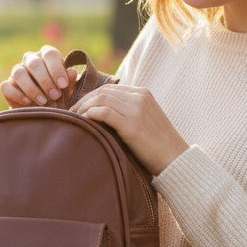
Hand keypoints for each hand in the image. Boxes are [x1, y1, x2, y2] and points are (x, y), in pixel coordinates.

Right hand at [1, 46, 77, 107]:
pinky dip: (17, 95)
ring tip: (43, 101)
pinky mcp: (7, 85)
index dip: (56, 69)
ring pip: (19, 73)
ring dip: (32, 89)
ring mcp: (17, 71)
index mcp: (46, 56)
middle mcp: (30, 60)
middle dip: (45, 81)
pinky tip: (28, 103)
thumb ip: (70, 81)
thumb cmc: (59, 96)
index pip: (50, 53)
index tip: (63, 85)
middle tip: (55, 96)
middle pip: (34, 63)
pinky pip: (6, 86)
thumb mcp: (67, 90)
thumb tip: (71, 71)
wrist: (45, 111)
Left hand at [71, 84, 188, 175]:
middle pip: (102, 92)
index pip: (110, 88)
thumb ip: (130, 110)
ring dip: (83, 108)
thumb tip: (103, 112)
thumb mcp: (146, 119)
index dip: (91, 96)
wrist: (175, 159)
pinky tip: (83, 123)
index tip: (79, 107)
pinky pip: (104, 113)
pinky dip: (89, 115)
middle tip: (71, 113)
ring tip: (74, 119)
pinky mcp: (132, 125)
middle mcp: (139, 97)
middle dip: (83, 101)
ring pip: (101, 99)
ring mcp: (136, 110)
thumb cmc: (158, 144)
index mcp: (143, 93)